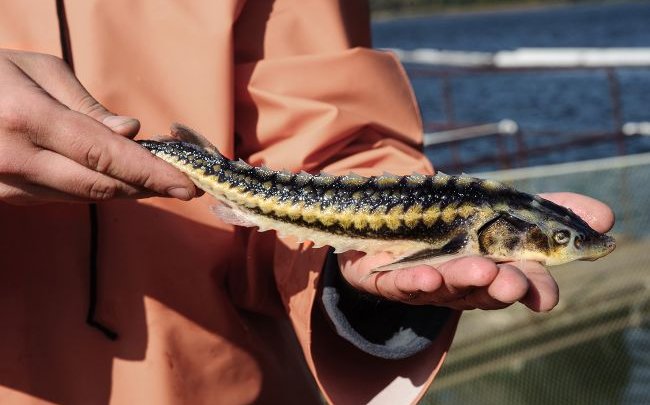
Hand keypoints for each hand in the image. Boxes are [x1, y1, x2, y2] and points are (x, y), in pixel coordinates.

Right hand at [0, 49, 196, 204]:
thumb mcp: (38, 70)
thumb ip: (87, 106)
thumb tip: (130, 133)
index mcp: (28, 119)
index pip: (105, 156)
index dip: (151, 174)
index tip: (187, 186)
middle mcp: (17, 159)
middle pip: (101, 187)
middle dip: (148, 188)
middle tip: (184, 185)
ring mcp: (7, 186)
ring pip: (83, 198)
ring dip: (125, 190)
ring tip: (156, 178)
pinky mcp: (5, 199)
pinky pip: (62, 198)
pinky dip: (94, 189)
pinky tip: (114, 178)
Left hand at [338, 192, 614, 311]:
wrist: (391, 225)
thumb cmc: (457, 223)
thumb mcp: (504, 209)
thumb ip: (551, 210)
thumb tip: (605, 217)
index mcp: (496, 267)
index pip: (523, 283)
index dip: (535, 289)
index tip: (546, 296)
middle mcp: (464, 282)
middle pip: (485, 289)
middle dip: (500, 286)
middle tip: (511, 280)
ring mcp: (427, 283)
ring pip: (446, 286)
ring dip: (462, 280)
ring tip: (477, 270)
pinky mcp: (390, 280)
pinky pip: (401, 285)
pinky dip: (413, 282)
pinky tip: (426, 275)